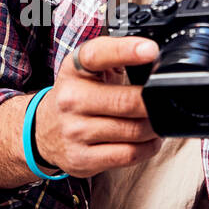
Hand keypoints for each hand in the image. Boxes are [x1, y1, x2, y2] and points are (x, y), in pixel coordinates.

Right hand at [33, 36, 163, 177]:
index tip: (151, 50)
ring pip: (133, 131)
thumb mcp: (86, 69)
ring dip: (155, 127)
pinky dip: (149, 147)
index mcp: (74, 69)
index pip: (97, 55)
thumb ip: (115, 58)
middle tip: (166, 100)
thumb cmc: (76, 95)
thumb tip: (153, 58)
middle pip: (126, 101)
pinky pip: (129, 154)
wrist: (42, 130)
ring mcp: (74, 131)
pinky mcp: (82, 158)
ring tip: (158, 120)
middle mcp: (70, 99)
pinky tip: (150, 140)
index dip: (126, 51)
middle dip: (153, 102)